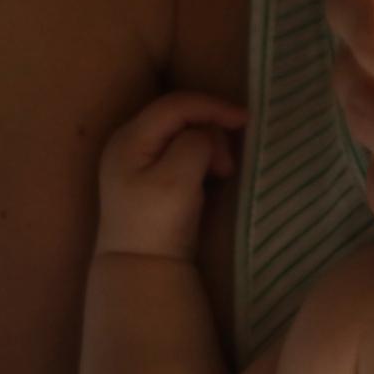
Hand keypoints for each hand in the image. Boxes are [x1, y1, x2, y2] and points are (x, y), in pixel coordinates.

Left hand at [95, 91, 246, 258]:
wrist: (139, 269)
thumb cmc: (157, 223)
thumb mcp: (178, 179)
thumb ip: (195, 144)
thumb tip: (206, 135)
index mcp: (129, 138)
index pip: (176, 104)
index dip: (213, 106)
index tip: (246, 120)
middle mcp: (127, 142)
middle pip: (179, 116)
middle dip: (212, 131)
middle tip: (228, 164)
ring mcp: (135, 159)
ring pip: (182, 133)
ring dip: (208, 146)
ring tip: (222, 173)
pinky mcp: (146, 175)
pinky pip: (179, 150)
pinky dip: (200, 156)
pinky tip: (210, 176)